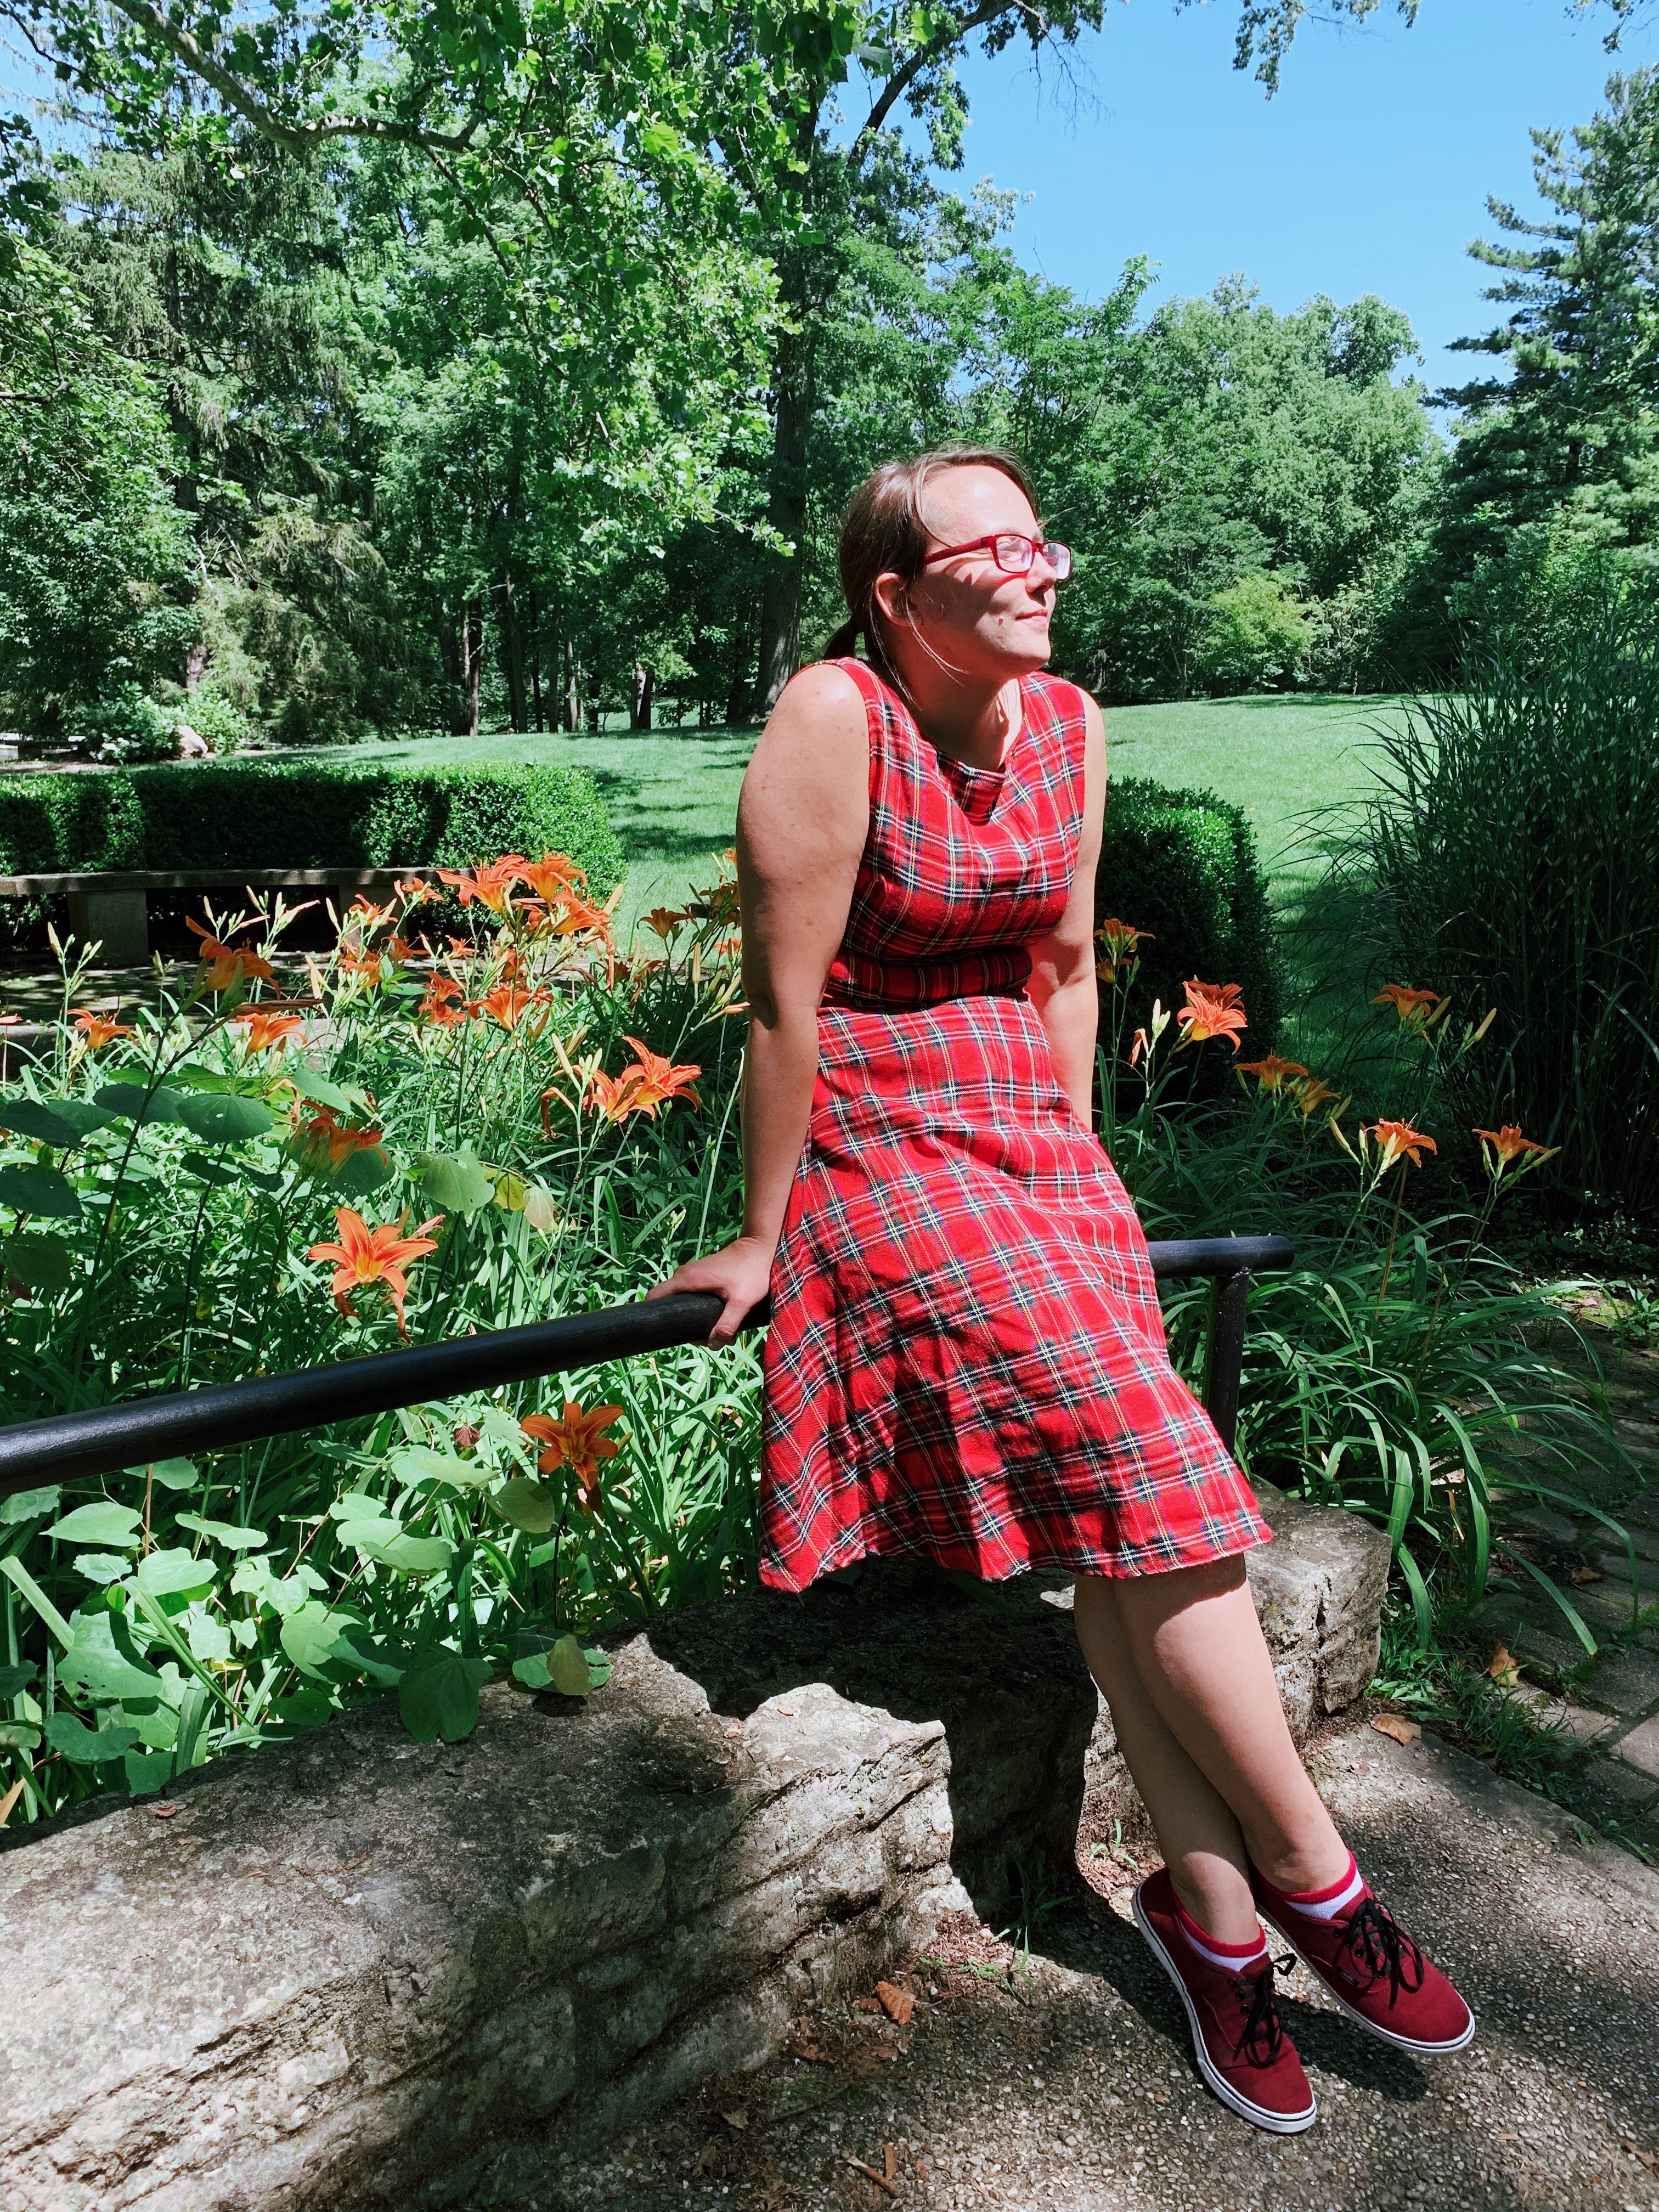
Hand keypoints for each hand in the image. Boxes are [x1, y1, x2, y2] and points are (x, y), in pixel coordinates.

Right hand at [647, 1234, 775, 1346]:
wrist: (761, 1247)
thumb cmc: (752, 1271)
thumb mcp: (741, 1301)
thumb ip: (727, 1324)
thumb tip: (713, 1345)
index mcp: (686, 1279)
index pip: (654, 1297)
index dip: (656, 1316)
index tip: (672, 1332)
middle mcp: (684, 1274)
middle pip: (669, 1303)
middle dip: (682, 1322)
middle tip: (702, 1335)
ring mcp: (692, 1274)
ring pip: (682, 1299)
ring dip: (693, 1316)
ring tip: (712, 1328)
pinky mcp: (702, 1275)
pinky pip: (691, 1294)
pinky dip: (698, 1307)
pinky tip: (715, 1317)